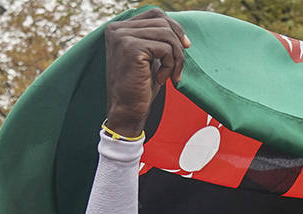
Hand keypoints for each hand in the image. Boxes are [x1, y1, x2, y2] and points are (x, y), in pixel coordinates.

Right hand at [104, 9, 190, 135]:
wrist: (127, 111)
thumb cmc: (140, 87)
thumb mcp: (149, 57)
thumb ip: (156, 39)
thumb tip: (179, 29)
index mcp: (119, 28)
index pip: (155, 14)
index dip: (174, 27)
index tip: (185, 46)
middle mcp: (117, 28)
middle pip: (163, 22)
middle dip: (178, 46)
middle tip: (178, 68)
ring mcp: (122, 37)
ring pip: (167, 35)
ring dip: (176, 58)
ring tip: (171, 75)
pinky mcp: (131, 48)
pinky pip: (165, 48)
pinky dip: (169, 65)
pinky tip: (161, 79)